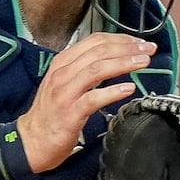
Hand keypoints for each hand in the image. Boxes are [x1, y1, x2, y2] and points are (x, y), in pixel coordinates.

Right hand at [18, 32, 154, 171]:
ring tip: (143, 63)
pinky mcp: (70, 112)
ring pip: (97, 69)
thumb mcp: (65, 82)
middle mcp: (63, 73)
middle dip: (127, 48)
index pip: (94, 41)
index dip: (121, 39)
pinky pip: (93, 98)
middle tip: (148, 50)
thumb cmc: (52, 112)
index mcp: (63, 63)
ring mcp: (65, 92)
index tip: (139, 43)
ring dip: (123, 64)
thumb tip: (114, 58)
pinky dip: (113, 91)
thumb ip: (85, 68)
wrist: (32, 140)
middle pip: (99, 52)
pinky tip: (128, 89)